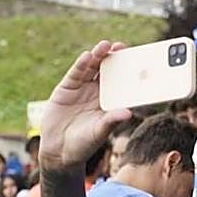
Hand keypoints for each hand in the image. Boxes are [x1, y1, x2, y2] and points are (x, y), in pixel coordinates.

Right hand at [39, 41, 132, 170]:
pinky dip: (81, 64)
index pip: (122, 83)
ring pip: (92, 68)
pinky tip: (88, 56)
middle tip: (122, 47)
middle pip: (108, 71)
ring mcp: (82, 88)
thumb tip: (128, 113)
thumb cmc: (84, 144)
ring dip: (99, 56)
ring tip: (106, 46)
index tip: (137, 62)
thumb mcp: (99, 132)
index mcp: (110, 102)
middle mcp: (98, 92)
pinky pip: (76, 73)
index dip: (128, 72)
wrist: (58, 150)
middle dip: (114, 58)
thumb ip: (111, 120)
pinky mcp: (67, 87)